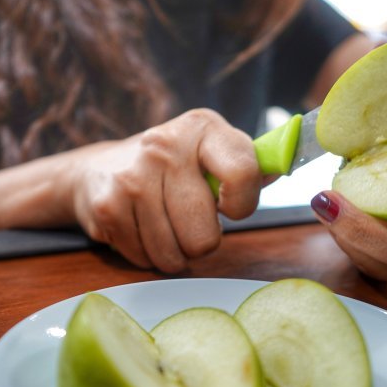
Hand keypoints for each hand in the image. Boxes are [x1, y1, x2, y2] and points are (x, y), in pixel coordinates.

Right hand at [66, 109, 260, 272]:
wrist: (99, 170)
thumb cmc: (171, 169)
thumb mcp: (211, 154)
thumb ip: (250, 165)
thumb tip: (288, 158)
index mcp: (204, 127)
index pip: (244, 173)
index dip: (242, 205)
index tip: (229, 207)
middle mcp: (166, 145)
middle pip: (206, 236)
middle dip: (200, 240)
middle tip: (186, 218)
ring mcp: (134, 176)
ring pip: (175, 255)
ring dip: (172, 251)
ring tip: (160, 223)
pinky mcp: (108, 206)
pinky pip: (146, 259)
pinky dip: (145, 253)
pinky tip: (138, 227)